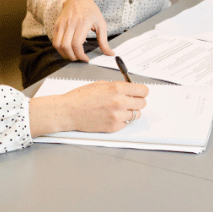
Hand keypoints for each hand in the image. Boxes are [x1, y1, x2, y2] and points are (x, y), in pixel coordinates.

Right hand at [29, 81, 148, 136]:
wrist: (68, 111)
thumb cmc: (81, 97)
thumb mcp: (101, 84)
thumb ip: (117, 86)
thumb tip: (130, 89)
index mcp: (117, 88)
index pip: (143, 91)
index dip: (141, 91)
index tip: (139, 93)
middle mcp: (120, 102)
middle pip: (142, 103)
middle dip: (137, 101)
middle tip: (129, 101)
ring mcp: (117, 116)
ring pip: (136, 115)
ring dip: (130, 112)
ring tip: (118, 109)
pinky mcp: (114, 127)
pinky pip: (126, 123)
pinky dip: (122, 120)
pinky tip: (111, 116)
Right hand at [53, 0, 114, 61]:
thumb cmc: (90, 11)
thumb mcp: (101, 24)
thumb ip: (104, 41)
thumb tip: (110, 53)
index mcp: (83, 22)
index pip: (76, 43)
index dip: (80, 54)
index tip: (85, 58)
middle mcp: (71, 23)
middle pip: (66, 46)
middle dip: (73, 56)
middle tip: (79, 58)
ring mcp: (62, 24)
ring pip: (58, 45)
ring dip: (65, 54)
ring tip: (73, 55)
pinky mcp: (57, 25)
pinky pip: (55, 41)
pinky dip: (60, 48)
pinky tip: (67, 50)